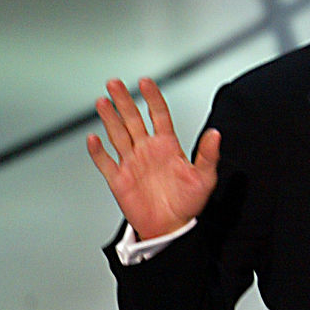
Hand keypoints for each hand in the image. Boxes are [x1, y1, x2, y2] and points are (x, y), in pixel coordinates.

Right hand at [87, 78, 219, 239]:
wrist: (171, 227)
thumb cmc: (188, 203)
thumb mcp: (205, 178)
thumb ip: (208, 155)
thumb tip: (216, 134)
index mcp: (167, 146)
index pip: (158, 114)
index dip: (152, 97)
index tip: (145, 82)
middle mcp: (148, 150)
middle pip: (133, 119)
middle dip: (124, 100)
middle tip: (115, 83)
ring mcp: (132, 163)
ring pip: (118, 134)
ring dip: (110, 118)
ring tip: (102, 101)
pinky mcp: (119, 179)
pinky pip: (105, 162)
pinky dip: (98, 152)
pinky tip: (93, 139)